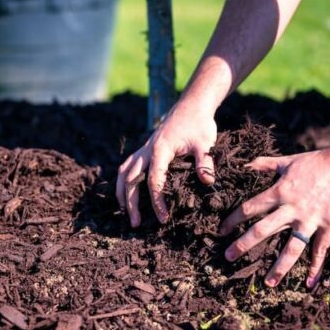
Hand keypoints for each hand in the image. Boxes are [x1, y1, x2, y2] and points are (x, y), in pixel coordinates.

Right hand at [116, 99, 217, 226]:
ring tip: (125, 212)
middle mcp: (147, 150)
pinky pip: (127, 166)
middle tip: (136, 224)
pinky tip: (126, 194)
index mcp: (160, 150)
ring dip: (122, 193)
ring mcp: (143, 149)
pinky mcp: (144, 149)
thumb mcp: (205, 143)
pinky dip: (123, 181)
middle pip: (131, 179)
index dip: (156, 201)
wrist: (191, 106)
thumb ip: (205, 162)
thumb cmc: (199, 124)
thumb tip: (207, 182)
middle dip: (131, 202)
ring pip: (124, 172)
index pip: (153, 180)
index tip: (163, 218)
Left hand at [220, 147, 329, 287]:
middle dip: (244, 244)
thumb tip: (245, 164)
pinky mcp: (329, 226)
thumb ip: (265, 164)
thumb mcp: (288, 161)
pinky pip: (320, 250)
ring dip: (279, 267)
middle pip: (263, 230)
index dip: (233, 220)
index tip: (221, 231)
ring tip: (269, 283)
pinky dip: (315, 267)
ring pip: (292, 247)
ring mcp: (311, 219)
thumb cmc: (317, 161)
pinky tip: (309, 283)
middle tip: (228, 257)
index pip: (250, 208)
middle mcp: (292, 208)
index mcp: (280, 191)